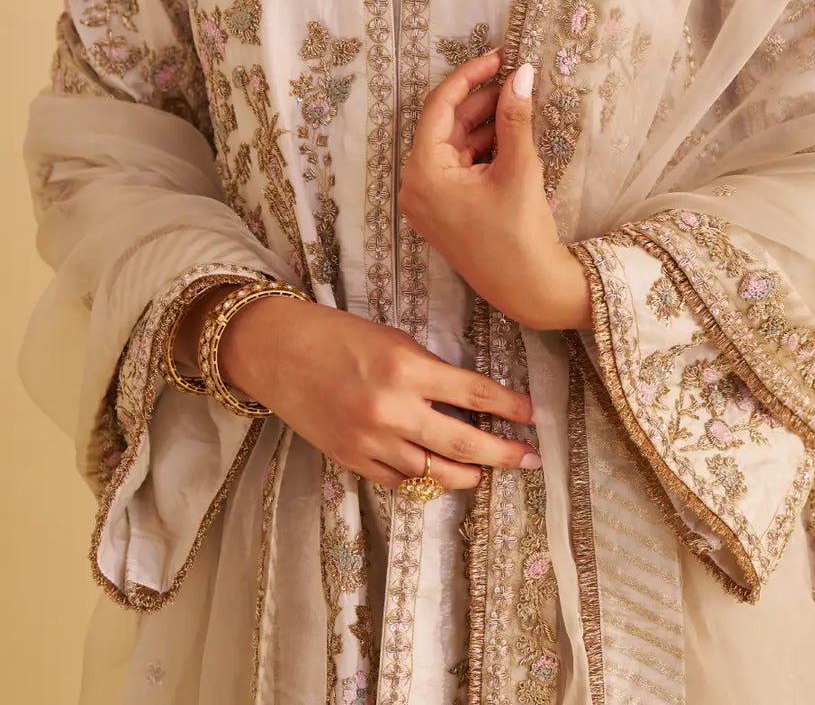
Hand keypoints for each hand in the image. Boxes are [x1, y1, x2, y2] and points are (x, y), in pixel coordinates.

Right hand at [193, 293, 541, 490]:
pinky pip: (400, 481)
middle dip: (503, 454)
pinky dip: (424, 480)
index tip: (532, 415)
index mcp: (407, 369)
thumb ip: (430, 372)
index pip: (474, 393)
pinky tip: (440, 476)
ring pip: (434, 473)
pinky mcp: (352, 461)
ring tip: (487, 473)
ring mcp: (371, 442)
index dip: (509, 406)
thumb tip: (469, 399)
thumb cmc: (339, 336)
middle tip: (530, 460)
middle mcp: (392, 410)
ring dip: (468, 475)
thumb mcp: (394, 341)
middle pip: (463, 443)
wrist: (280, 353)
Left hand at [399, 49, 592, 331]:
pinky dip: (482, 149)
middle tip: (516, 79)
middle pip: (445, 126)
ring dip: (484, 124)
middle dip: (480, 101)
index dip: (469, 76)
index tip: (498, 57)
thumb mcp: (518, 167)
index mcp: (424, 172)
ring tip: (519, 104)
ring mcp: (428, 201)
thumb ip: (515, 116)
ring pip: (454, 146)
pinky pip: (458, 167)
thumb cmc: (520, 232)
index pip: (439, 107)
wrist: (530, 290)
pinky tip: (511, 135)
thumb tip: (521, 73)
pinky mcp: (444, 211)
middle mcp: (416, 185)